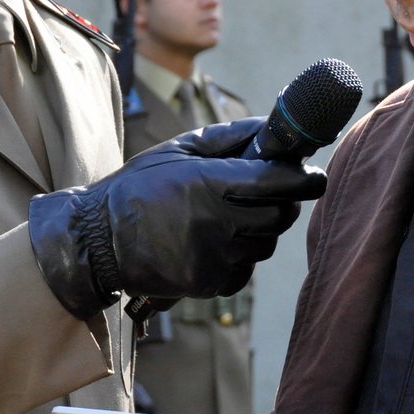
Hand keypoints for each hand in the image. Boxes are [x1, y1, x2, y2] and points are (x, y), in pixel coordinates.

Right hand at [29, 118, 326, 318]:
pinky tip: (218, 241)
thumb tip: (272, 128)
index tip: (315, 175)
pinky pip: (247, 269)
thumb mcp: (178, 149)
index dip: (303, 178)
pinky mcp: (210, 285)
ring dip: (262, 228)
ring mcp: (214, 258)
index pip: (276, 181)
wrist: (98, 242)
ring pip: (266, 243)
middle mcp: (214, 223)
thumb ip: (229, 137)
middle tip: (275, 192)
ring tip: (233, 216)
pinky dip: (243, 255)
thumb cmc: (138, 188)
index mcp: (207, 183)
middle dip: (285, 201)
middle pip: (279, 215)